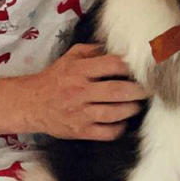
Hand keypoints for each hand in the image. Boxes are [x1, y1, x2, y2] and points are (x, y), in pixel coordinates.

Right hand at [23, 43, 148, 139]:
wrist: (30, 104)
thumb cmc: (55, 79)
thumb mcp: (70, 57)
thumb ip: (93, 51)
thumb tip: (119, 48)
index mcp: (79, 71)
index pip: (112, 65)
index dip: (131, 67)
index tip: (142, 69)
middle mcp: (80, 91)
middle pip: (117, 91)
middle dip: (138, 90)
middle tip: (149, 90)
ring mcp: (80, 113)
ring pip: (115, 113)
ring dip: (131, 109)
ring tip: (137, 105)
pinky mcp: (80, 131)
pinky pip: (107, 132)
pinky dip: (119, 127)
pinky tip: (122, 121)